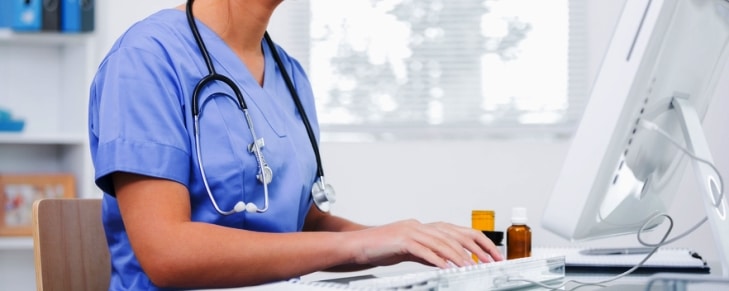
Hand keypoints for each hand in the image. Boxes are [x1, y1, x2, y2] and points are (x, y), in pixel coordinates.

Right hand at [347, 219, 502, 268]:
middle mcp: (421, 226)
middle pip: (455, 234)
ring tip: (471, 267)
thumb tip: (448, 262)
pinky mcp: (401, 240)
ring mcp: (411, 231)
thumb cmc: (382, 248)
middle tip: (490, 261)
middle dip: (476, 249)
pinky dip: (437, 259)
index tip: (492, 255)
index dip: (478, 242)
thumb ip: (430, 253)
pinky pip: (424, 250)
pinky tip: (447, 268)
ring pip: (442, 242)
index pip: (459, 232)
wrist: (357, 245)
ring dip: (459, 256)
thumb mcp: (411, 250)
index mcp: (425, 227)